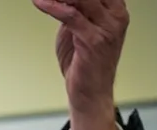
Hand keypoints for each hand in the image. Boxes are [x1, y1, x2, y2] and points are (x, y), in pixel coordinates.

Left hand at [33, 0, 129, 129]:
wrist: (90, 94)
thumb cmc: (85, 63)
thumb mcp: (78, 29)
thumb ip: (74, 9)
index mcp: (116, 9)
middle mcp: (116, 15)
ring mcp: (108, 27)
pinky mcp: (94, 41)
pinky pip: (71, 15)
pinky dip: (53, 7)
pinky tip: (40, 2)